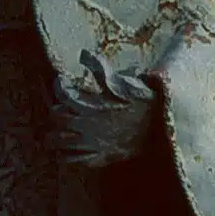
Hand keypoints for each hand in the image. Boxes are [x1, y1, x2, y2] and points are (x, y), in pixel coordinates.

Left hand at [52, 51, 157, 168]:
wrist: (161, 127)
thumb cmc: (144, 102)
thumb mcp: (124, 81)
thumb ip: (101, 68)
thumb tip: (84, 54)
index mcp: (91, 104)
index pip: (62, 93)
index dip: (59, 86)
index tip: (62, 82)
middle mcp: (86, 124)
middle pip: (56, 117)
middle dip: (55, 111)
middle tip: (59, 108)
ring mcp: (91, 142)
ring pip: (59, 141)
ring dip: (53, 135)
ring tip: (53, 133)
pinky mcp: (99, 157)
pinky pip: (73, 160)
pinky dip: (65, 156)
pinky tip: (65, 152)